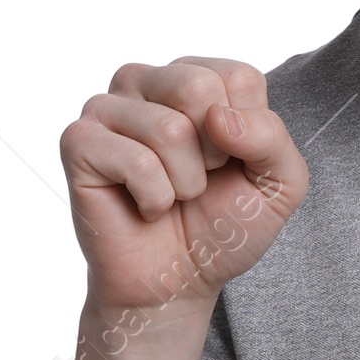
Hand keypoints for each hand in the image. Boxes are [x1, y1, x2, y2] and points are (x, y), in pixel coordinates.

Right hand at [61, 57, 308, 317]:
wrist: (179, 281)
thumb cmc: (225, 226)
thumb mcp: (281, 184)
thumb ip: (272, 138)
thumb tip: (218, 116)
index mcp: (197, 78)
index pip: (239, 77)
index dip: (248, 135)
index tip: (230, 162)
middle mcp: (148, 82)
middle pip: (199, 88)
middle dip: (213, 153)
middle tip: (199, 178)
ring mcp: (107, 108)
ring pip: (169, 129)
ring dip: (185, 182)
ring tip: (173, 195)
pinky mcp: (79, 142)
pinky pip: (135, 161)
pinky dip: (154, 198)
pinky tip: (145, 206)